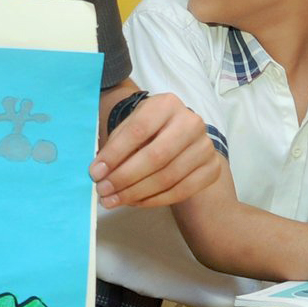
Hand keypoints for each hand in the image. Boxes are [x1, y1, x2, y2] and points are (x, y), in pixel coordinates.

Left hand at [89, 91, 218, 207]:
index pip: (138, 130)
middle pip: (156, 156)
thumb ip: (116, 146)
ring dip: (137, 193)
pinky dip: (155, 200)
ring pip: (168, 177)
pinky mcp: (212, 168)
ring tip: (115, 200)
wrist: (180, 132)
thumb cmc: (149, 129)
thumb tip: (99, 173)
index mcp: (166, 104)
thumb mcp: (130, 126)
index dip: (115, 154)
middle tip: (104, 191)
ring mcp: (205, 146)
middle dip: (125, 177)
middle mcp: (191, 122)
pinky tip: (135, 202)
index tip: (95, 172)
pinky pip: (181, 191)